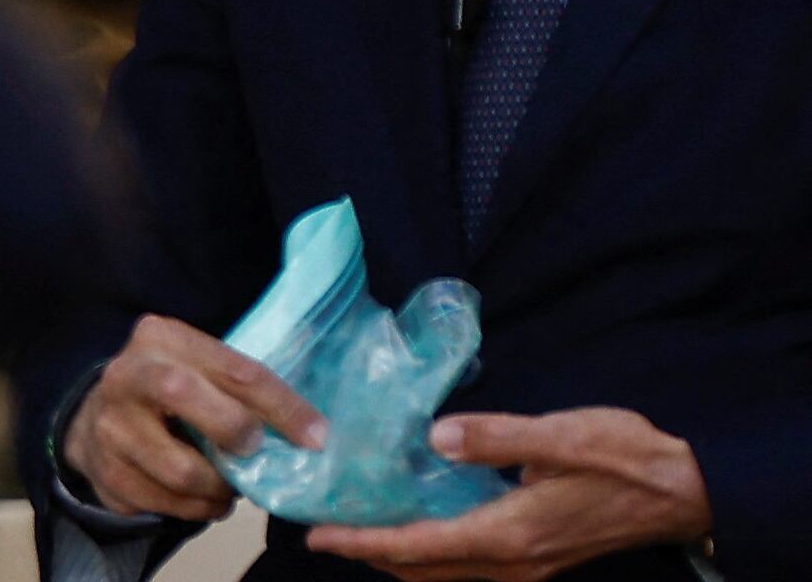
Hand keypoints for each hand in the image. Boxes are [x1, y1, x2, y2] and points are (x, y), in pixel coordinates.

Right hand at [62, 315, 321, 524]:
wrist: (101, 422)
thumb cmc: (175, 395)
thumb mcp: (203, 371)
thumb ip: (243, 389)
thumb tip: (311, 433)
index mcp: (161, 338)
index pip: (234, 368)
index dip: (282, 406)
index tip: (317, 437)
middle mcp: (127, 374)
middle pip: (183, 393)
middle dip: (233, 429)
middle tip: (253, 450)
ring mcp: (110, 425)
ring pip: (182, 470)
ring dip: (220, 487)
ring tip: (227, 482)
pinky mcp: (108, 472)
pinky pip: (170, 504)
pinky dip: (200, 508)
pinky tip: (202, 495)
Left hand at [307, 408, 709, 577]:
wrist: (685, 491)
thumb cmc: (628, 458)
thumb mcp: (565, 435)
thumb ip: (499, 437)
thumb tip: (436, 437)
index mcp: (512, 533)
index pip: (421, 547)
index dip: (365, 544)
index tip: (318, 536)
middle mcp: (515, 560)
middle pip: (425, 568)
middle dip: (370, 553)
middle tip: (320, 530)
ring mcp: (528, 563)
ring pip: (447, 570)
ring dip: (399, 555)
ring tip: (355, 526)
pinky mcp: (538, 555)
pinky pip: (470, 562)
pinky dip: (432, 550)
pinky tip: (414, 522)